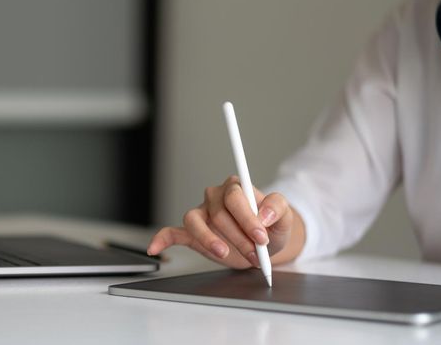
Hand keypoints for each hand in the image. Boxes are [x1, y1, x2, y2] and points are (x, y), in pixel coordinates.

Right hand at [147, 176, 303, 268]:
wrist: (265, 244)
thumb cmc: (272, 226)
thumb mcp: (285, 216)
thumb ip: (278, 207)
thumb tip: (264, 214)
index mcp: (236, 187)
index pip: (235, 197)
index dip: (247, 218)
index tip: (261, 236)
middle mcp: (215, 197)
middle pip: (219, 215)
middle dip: (238, 237)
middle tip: (255, 254)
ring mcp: (202, 214)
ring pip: (194, 221)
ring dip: (209, 240)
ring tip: (224, 253)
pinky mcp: (192, 233)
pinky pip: (172, 232)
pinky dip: (162, 239)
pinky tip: (155, 249)